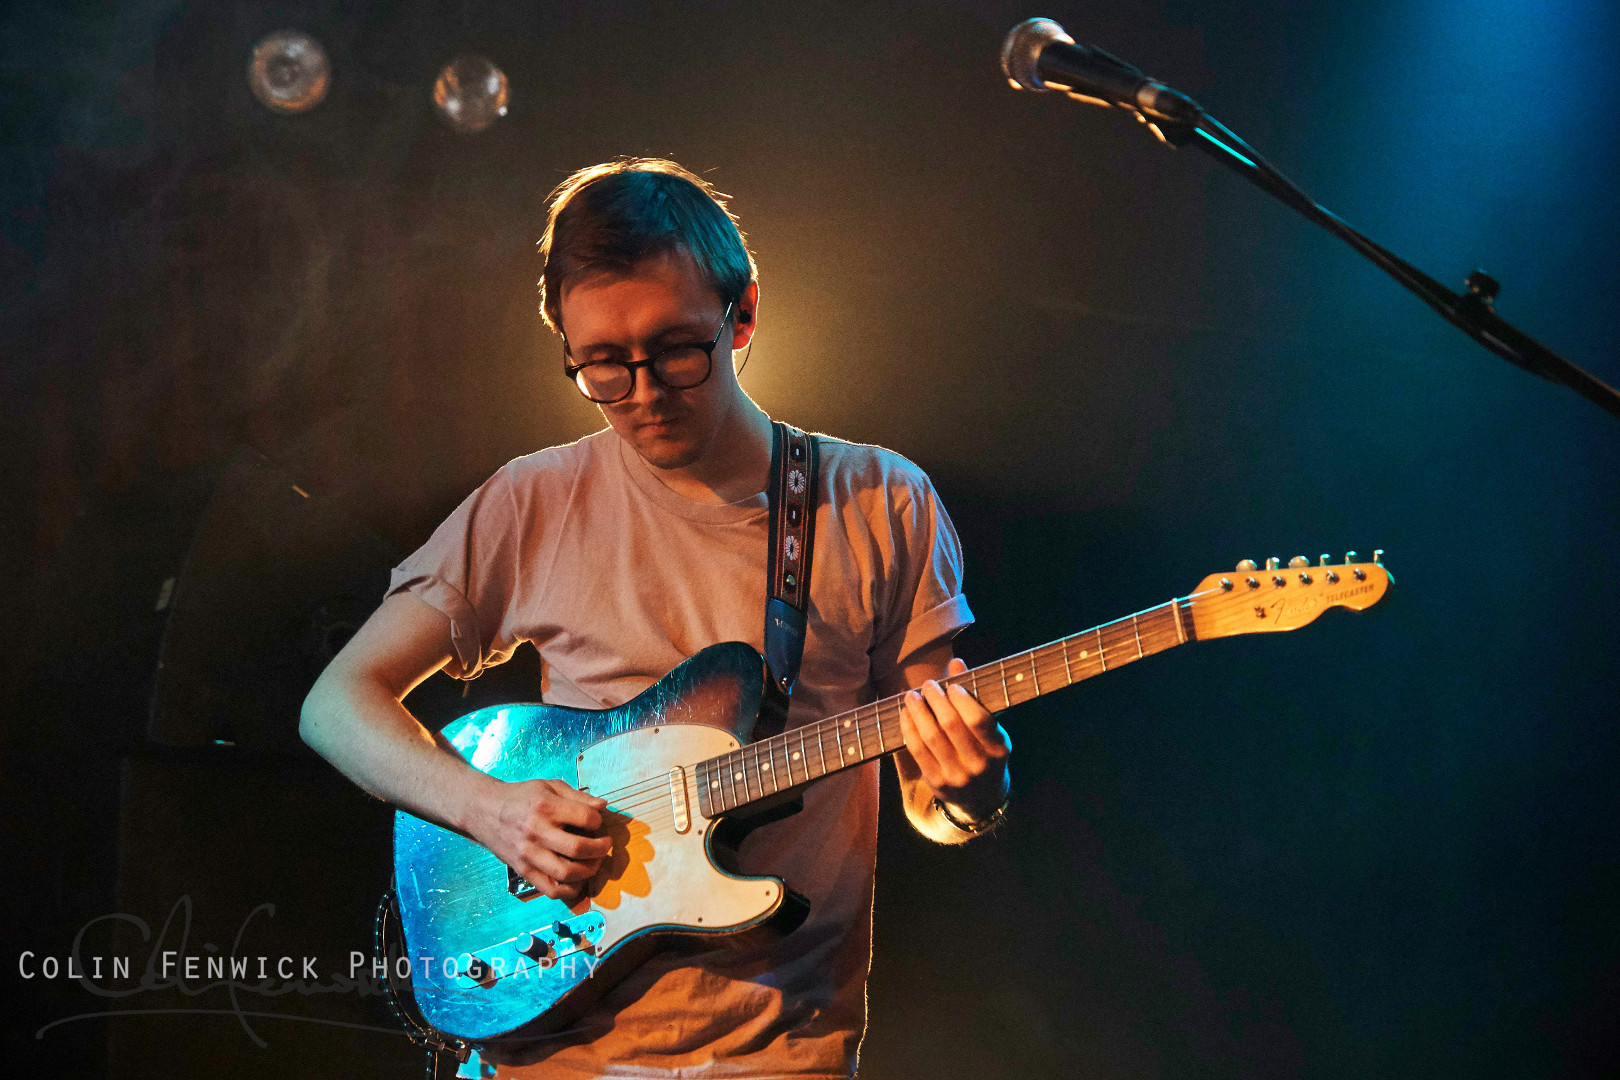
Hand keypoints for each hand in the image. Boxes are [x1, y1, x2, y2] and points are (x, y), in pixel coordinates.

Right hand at [472, 777, 613, 902]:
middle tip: (605, 844)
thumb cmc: (521, 797)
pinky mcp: (524, 871)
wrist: (484, 811)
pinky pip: (551, 890)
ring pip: (567, 873)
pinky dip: (570, 889)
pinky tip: (578, 879)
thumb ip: (578, 796)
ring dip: (589, 870)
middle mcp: (536, 832)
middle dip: (601, 848)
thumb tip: (603, 806)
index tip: (598, 821)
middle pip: (578, 848)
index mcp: (545, 807)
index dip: (598, 820)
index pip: (585, 817)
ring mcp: (529, 855)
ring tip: (594, 861)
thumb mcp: (549, 786)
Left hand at [899, 657, 1010, 819]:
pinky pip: (918, 751)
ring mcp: (957, 776)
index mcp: (998, 749)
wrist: (981, 799)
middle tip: (928, 685)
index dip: (962, 699)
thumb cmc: (985, 753)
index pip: (979, 720)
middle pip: (951, 725)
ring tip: (912, 696)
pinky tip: (906, 714)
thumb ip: (973, 696)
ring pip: (931, 737)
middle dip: (936, 699)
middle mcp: (979, 765)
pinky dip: (909, 729)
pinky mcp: (937, 783)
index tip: (951, 686)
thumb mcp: (989, 729)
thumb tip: (956, 662)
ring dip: (918, 711)